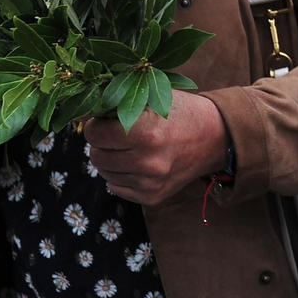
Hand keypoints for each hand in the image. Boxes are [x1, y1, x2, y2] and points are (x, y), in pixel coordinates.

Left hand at [84, 90, 229, 207]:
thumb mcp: (154, 99)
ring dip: (111, 159)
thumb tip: (81, 117)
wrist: (217, 137)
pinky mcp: (152, 197)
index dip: (97, 125)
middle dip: (102, 143)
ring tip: (131, 148)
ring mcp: (150, 183)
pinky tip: (138, 163)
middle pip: (96, 156)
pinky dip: (121, 175)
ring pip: (105, 173)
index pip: (95, 134)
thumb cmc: (182, 113)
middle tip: (118, 135)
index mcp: (146, 133)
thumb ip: (118, 106)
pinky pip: (116, 187)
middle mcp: (147, 161)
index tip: (106, 121)